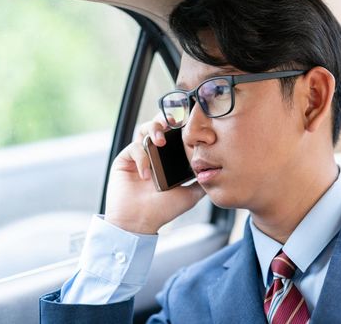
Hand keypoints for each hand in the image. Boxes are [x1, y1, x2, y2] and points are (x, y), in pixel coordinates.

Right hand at [104, 114, 204, 233]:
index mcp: (167, 160)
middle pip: (157, 125)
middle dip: (164, 120)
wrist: (141, 222)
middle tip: (173, 124)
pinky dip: (142, 158)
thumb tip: (216, 171)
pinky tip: (146, 175)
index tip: (188, 122)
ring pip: (143, 130)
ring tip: (160, 141)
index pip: (173, 135)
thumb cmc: (163, 210)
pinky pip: (133, 148)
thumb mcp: (190, 194)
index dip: (179, 126)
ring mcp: (138, 156)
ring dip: (153, 130)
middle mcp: (153, 155)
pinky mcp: (124, 161)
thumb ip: (201, 181)